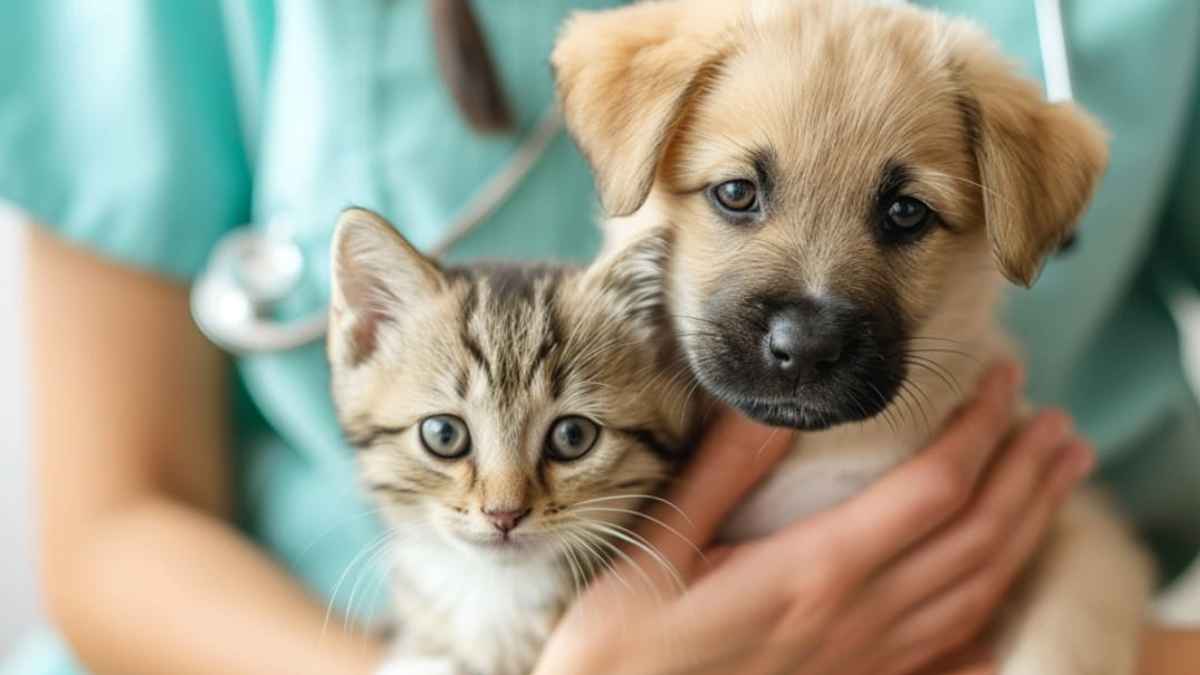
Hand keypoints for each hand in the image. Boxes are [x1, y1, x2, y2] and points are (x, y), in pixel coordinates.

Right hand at [533, 362, 1093, 674]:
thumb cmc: (624, 648)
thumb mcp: (657, 547)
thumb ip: (720, 473)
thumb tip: (773, 401)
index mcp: (815, 571)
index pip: (931, 489)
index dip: (978, 430)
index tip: (1001, 379)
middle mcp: (859, 619)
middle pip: (978, 538)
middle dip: (1027, 475)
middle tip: (1060, 427)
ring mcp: (866, 661)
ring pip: (978, 592)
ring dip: (1029, 531)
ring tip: (1058, 486)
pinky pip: (949, 653)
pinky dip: (992, 620)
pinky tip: (1007, 613)